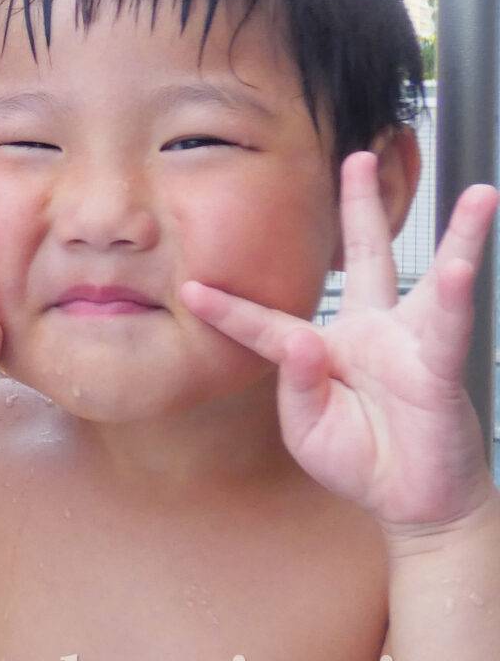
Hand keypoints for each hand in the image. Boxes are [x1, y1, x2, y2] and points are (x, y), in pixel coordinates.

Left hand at [181, 152, 499, 533]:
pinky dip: (453, 299)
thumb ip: (297, 387)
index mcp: (324, 349)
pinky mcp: (439, 371)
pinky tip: (460, 268)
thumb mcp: (307, 431)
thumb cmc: (358, 461)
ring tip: (479, 194)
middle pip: (366, 257)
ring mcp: (408, 347)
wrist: (411, 503)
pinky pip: (446, 330)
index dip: (230, 308)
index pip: (268, 322)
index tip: (189, 287)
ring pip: (432, 281)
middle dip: (359, 207)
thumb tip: (304, 342)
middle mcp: (370, 334)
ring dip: (460, 238)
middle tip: (355, 157)